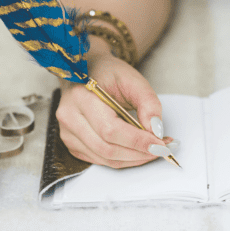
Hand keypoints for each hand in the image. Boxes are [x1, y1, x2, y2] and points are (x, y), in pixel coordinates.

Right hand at [56, 49, 175, 168]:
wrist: (86, 71)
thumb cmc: (108, 73)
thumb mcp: (133, 79)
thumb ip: (148, 102)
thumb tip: (156, 131)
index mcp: (81, 97)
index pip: (110, 129)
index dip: (137, 141)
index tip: (160, 144)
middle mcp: (70, 117)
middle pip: (107, 148)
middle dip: (139, 153)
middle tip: (162, 148)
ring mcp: (67, 133)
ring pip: (105, 158)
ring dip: (133, 158)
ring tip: (153, 148)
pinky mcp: (72, 143)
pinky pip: (100, 159)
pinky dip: (123, 158)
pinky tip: (138, 150)